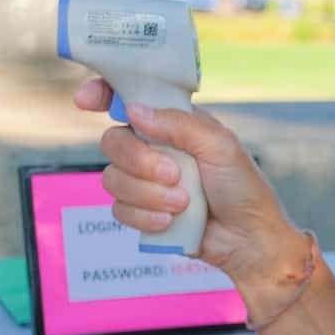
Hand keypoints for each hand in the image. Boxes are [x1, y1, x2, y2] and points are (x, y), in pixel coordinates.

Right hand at [75, 78, 310, 306]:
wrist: (249, 240)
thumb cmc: (243, 187)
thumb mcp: (220, 146)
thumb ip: (178, 125)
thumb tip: (133, 110)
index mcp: (171, 123)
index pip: (128, 98)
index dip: (101, 93)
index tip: (85, 100)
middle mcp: (153, 148)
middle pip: (112, 142)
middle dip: (140, 162)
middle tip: (175, 175)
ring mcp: (145, 181)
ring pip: (112, 179)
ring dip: (149, 195)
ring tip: (184, 204)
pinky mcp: (141, 213)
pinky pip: (119, 210)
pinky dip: (146, 217)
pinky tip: (171, 222)